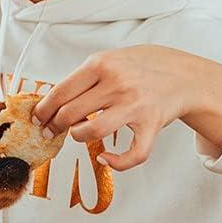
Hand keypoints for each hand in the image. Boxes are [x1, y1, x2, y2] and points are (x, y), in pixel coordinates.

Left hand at [31, 45, 221, 168]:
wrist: (184, 74)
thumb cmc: (142, 68)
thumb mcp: (111, 60)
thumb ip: (85, 78)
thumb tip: (51, 102)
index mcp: (102, 64)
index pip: (60, 92)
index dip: (43, 110)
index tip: (37, 119)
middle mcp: (118, 83)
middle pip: (70, 114)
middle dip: (55, 126)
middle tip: (52, 131)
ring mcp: (135, 105)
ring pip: (91, 133)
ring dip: (78, 138)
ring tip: (79, 135)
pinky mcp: (151, 125)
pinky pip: (131, 154)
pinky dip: (114, 162)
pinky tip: (104, 157)